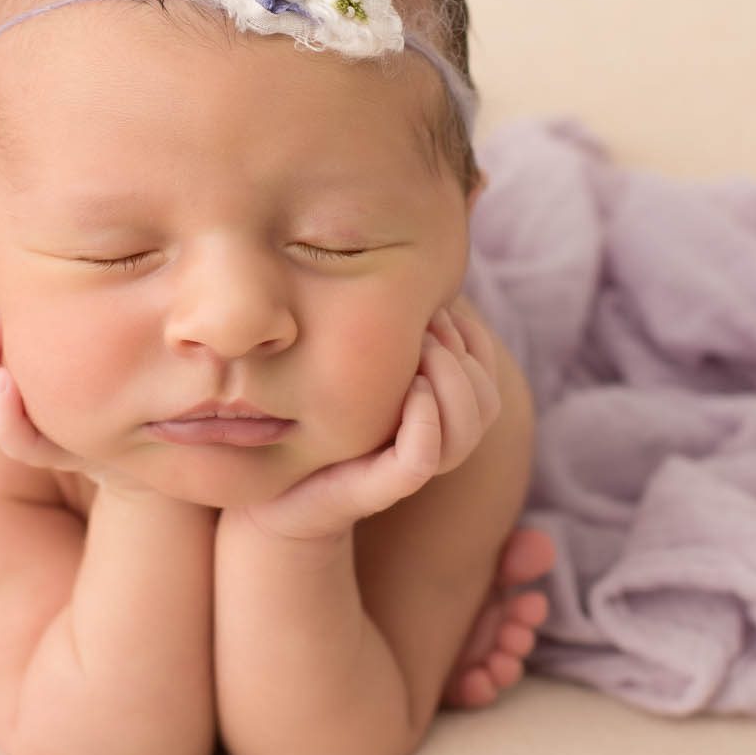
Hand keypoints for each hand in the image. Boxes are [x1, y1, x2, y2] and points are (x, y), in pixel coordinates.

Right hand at [0, 269, 157, 496]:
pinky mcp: (61, 451)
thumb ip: (62, 290)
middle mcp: (17, 396)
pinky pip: (20, 444)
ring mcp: (35, 426)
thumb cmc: (127, 365)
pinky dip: (4, 415)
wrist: (166, 428)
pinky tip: (5, 380)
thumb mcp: (92, 318)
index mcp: (15, 362)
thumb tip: (35, 235)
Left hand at [230, 303, 502, 543]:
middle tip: (425, 326)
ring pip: (468, 429)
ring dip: (451, 380)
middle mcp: (430, 438)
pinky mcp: (378, 487)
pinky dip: (426, 420)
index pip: (484, 370)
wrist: (267, 492)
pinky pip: (423, 457)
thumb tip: (397, 262)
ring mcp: (406, 465)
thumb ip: (378, 322)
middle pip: (488, 399)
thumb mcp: (346, 357)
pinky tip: (410, 390)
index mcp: (432, 408)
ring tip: (419, 351)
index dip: (472, 334)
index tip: (438, 307)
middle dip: (463, 353)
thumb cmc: (306, 414)